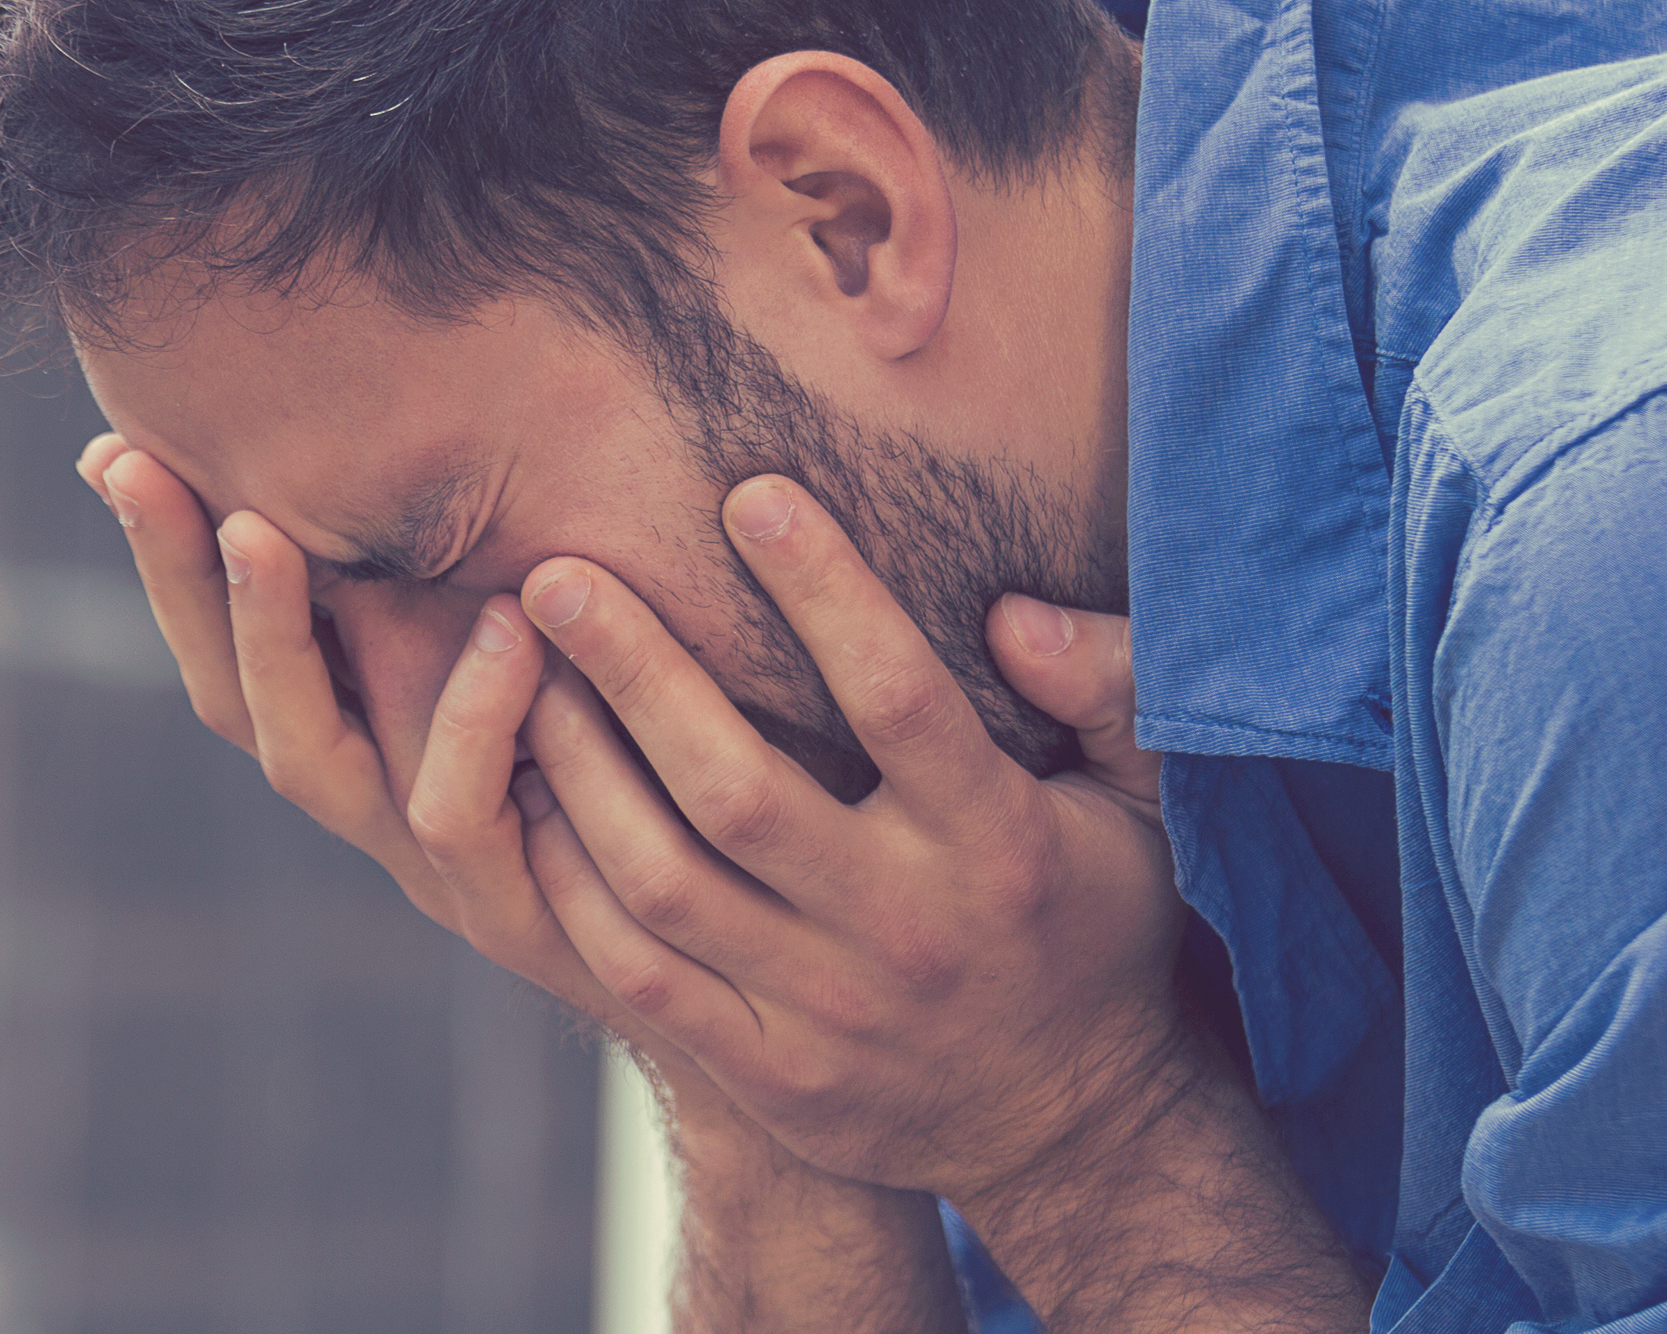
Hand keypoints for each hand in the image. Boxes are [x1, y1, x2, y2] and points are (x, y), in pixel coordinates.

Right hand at [70, 434, 697, 1068]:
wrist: (764, 964)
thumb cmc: (670, 777)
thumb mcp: (579, 656)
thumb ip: (513, 564)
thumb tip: (480, 393)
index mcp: (373, 742)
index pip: (230, 648)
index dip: (167, 563)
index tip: (113, 451)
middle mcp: (378, 806)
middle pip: (232, 698)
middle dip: (176, 582)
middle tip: (140, 471)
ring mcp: (436, 870)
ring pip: (309, 762)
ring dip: (276, 639)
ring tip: (260, 531)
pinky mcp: (518, 916)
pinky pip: (457, 813)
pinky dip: (472, 714)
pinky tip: (508, 624)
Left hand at [512, 473, 1181, 1199]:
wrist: (1072, 1127)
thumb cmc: (1091, 921)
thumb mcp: (1147, 806)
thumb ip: (1107, 689)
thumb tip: (1014, 612)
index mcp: (996, 844)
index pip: (899, 699)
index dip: (825, 591)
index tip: (750, 495)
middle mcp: (903, 928)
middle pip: (737, 788)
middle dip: (636, 670)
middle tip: (555, 574)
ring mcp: (828, 1012)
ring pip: (665, 881)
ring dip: (578, 768)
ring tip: (519, 674)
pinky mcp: (770, 1074)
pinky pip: (642, 975)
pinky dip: (575, 885)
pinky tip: (535, 802)